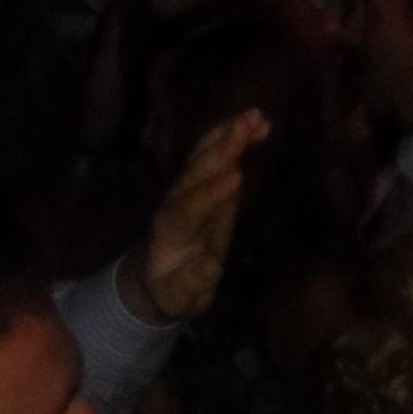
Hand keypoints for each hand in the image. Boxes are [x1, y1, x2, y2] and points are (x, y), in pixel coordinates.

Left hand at [122, 111, 270, 324]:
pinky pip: (214, 155)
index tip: (236, 176)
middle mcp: (175, 202)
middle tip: (248, 127)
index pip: (190, 208)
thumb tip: (208, 265)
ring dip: (228, 134)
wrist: (154, 277)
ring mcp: (186, 189)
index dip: (211, 193)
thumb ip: (192, 282)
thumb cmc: (172, 290)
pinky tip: (257, 124)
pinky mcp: (199, 183)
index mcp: (171, 231)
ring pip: (204, 155)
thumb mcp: (180, 297)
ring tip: (256, 116)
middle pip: (196, 171)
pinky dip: (232, 137)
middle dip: (222, 149)